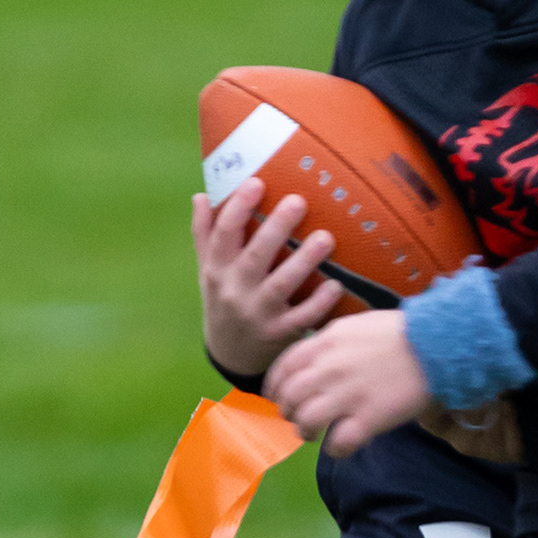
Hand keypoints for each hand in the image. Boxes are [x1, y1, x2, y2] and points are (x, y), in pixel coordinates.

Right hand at [192, 189, 345, 383]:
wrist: (230, 354)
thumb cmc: (223, 298)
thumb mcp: (208, 269)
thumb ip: (205, 234)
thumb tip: (201, 195)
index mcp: (217, 269)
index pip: (224, 234)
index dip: (239, 208)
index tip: (257, 182)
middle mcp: (234, 291)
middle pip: (255, 256)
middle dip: (276, 228)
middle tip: (299, 201)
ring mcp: (258, 314)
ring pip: (282, 286)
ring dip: (304, 261)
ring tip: (326, 237)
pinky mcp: (280, 333)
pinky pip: (302, 318)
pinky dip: (319, 303)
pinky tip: (336, 284)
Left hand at [267, 310, 433, 453]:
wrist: (436, 345)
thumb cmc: (399, 332)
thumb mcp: (354, 325)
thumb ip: (327, 341)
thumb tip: (311, 358)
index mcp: (324, 343)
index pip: (283, 369)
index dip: (275, 388)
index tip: (277, 398)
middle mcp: (329, 369)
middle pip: (290, 398)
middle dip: (288, 412)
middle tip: (299, 418)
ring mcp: (347, 395)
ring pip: (306, 422)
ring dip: (306, 431)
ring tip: (315, 434)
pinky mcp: (369, 418)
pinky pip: (339, 443)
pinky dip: (336, 449)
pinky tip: (342, 445)